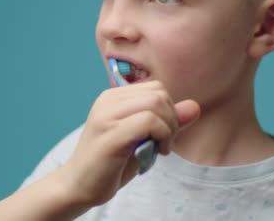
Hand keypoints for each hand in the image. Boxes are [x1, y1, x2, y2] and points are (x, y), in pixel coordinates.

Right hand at [56, 80, 199, 206]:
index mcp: (113, 97)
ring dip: (168, 128)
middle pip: (159, 94)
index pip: (156, 88)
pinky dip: (162, 136)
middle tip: (165, 143)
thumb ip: (168, 121)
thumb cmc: (111, 163)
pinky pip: (148, 122)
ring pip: (156, 104)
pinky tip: (155, 153)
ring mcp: (106, 116)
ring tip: (159, 148)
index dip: (169, 110)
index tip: (164, 134)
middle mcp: (107, 101)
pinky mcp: (109, 135)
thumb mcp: (145, 138)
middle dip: (172, 119)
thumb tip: (195, 106)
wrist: (79, 186)